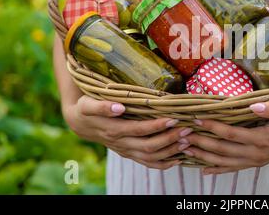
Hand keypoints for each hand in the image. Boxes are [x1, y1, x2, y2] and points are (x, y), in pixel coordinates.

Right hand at [64, 95, 192, 169]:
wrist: (81, 123)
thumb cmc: (86, 108)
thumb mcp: (88, 104)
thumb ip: (102, 106)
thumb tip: (119, 107)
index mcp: (113, 130)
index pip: (139, 130)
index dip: (157, 126)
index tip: (173, 118)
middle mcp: (121, 144)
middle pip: (149, 146)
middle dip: (170, 139)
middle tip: (187, 130)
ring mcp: (126, 151)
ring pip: (151, 158)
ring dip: (170, 152)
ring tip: (187, 142)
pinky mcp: (130, 154)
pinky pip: (148, 163)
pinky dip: (164, 163)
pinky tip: (178, 158)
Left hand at [181, 102, 268, 174]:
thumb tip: (255, 106)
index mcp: (260, 139)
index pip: (230, 134)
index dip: (212, 126)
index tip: (196, 118)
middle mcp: (255, 153)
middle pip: (222, 149)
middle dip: (200, 143)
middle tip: (181, 136)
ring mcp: (254, 160)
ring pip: (224, 161)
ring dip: (203, 156)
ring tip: (185, 150)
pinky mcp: (255, 162)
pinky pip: (233, 168)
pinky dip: (218, 169)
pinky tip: (205, 170)